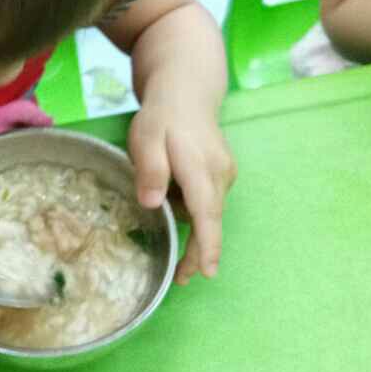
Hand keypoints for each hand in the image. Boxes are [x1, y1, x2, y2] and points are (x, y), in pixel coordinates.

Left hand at [128, 103, 236, 285]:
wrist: (186, 92)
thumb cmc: (162, 117)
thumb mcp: (146, 138)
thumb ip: (150, 169)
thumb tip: (152, 204)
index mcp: (199, 166)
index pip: (206, 212)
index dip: (207, 244)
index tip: (207, 272)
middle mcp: (219, 173)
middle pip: (210, 220)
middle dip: (199, 251)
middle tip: (181, 279)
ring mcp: (224, 174)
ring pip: (209, 212)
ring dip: (195, 232)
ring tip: (174, 245)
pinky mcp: (222, 174)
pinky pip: (207, 201)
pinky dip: (194, 213)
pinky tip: (174, 203)